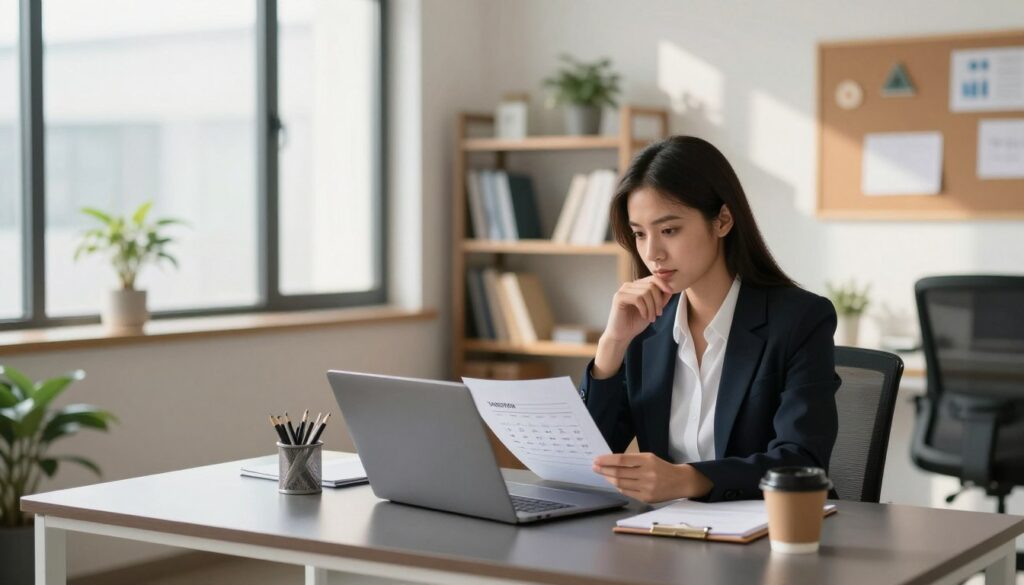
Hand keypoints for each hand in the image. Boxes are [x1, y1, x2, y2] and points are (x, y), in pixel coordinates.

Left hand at [592, 453, 711, 502]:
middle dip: (603, 470)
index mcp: (647, 460)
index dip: (607, 460)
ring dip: (609, 479)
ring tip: (603, 474)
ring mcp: (647, 487)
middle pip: (619, 473)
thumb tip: (610, 463)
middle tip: (594, 467)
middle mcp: (647, 474)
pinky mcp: (646, 498)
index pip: (622, 459)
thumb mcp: (649, 458)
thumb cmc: (661, 467)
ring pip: (621, 483)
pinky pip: (627, 492)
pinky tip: (614, 483)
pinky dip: (619, 487)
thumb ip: (632, 460)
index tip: (597, 460)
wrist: (680, 481)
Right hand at [602, 276, 673, 343]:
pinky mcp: (619, 297)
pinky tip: (644, 316)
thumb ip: (661, 299)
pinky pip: (638, 298)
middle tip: (658, 314)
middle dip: (658, 301)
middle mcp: (629, 286)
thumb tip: (670, 289)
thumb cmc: (635, 322)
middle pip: (651, 285)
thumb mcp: (653, 309)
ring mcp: (623, 290)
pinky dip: (644, 309)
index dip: (663, 284)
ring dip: (652, 307)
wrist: (622, 335)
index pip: (653, 278)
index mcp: (637, 286)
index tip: (670, 292)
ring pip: (645, 292)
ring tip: (651, 317)